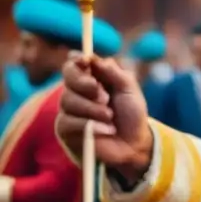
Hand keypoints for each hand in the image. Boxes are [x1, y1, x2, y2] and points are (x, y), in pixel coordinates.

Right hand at [56, 54, 152, 185]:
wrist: (134, 143)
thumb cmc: (132, 114)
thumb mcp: (129, 89)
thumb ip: (114, 72)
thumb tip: (93, 58)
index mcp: (91, 79)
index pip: (74, 65)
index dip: (77, 61)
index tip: (86, 61)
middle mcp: (77, 92)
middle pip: (69, 78)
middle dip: (86, 85)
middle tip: (105, 97)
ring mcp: (69, 111)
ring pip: (68, 101)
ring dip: (93, 109)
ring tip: (110, 117)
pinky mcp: (65, 129)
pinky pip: (68, 121)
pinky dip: (91, 125)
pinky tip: (107, 130)